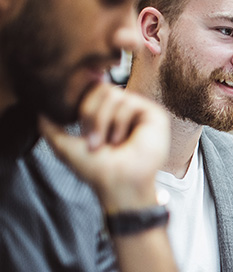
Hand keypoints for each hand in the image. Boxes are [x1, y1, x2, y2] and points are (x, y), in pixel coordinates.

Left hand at [38, 83, 169, 212]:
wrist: (118, 183)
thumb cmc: (97, 169)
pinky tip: (122, 140)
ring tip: (109, 143)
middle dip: (91, 114)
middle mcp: (125, 110)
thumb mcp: (65, 146)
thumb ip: (50, 127)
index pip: (92, 90)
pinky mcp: (155, 116)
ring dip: (103, 121)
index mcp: (108, 114)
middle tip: (94, 140)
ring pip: (113, 93)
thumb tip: (39, 111)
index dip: (83, 107)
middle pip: (101, 88)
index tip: (83, 133)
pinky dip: (120, 122)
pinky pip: (130, 102)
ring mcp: (140, 112)